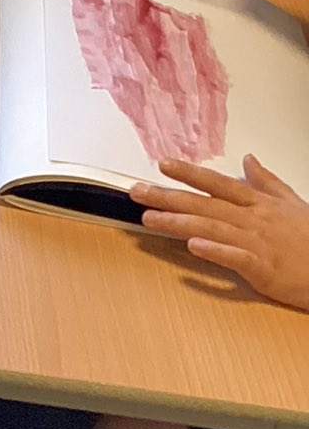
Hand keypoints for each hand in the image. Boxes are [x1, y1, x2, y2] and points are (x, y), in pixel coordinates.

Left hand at [132, 155, 308, 310]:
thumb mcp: (292, 202)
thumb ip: (266, 181)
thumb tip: (248, 158)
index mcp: (258, 203)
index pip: (218, 183)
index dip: (190, 172)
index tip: (162, 164)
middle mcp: (253, 219)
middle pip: (205, 204)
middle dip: (168, 196)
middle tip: (136, 192)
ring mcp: (257, 244)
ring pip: (211, 228)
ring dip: (178, 222)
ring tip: (149, 218)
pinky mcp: (263, 269)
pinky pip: (236, 258)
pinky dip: (215, 251)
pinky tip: (193, 246)